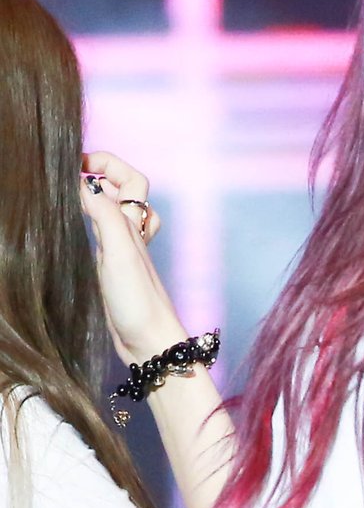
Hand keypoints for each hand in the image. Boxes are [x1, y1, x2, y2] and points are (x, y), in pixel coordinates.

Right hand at [79, 149, 184, 364]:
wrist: (150, 344)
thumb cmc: (139, 301)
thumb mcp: (119, 251)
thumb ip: (105, 215)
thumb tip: (85, 182)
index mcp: (136, 226)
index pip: (131, 179)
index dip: (109, 163)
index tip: (78, 163)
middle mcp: (133, 235)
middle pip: (126, 192)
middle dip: (102, 175)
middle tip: (71, 176)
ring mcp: (126, 254)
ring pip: (117, 214)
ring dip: (99, 199)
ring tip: (72, 197)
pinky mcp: (116, 272)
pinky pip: (108, 237)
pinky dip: (96, 225)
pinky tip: (80, 233)